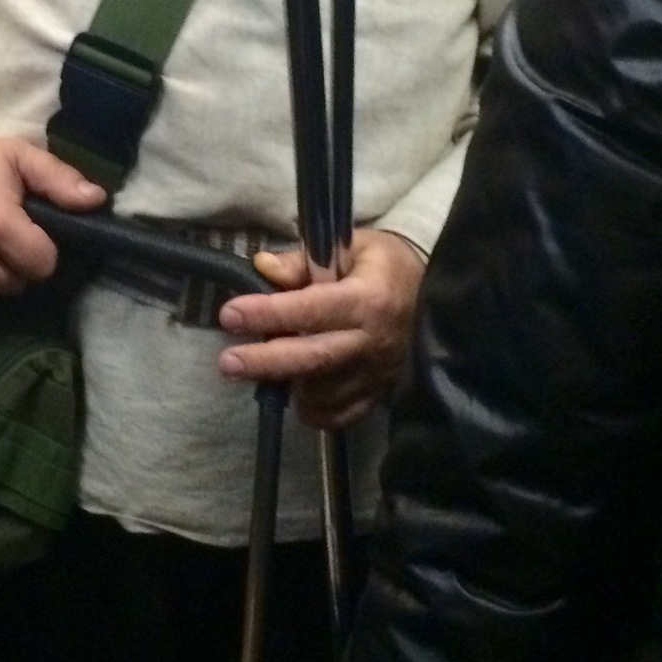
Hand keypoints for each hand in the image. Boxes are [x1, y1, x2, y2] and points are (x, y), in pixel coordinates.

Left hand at [214, 228, 425, 429]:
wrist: (432, 291)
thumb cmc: (382, 264)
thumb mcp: (348, 246)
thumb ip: (302, 261)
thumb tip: (262, 268)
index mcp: (368, 297)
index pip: (312, 309)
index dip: (269, 313)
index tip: (230, 314)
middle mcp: (374, 340)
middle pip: (314, 359)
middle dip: (266, 362)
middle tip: (228, 362)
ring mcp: (378, 372)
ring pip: (323, 393)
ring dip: (288, 384)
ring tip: (262, 367)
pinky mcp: (379, 392)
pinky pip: (341, 416)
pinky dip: (314, 411)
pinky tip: (297, 392)